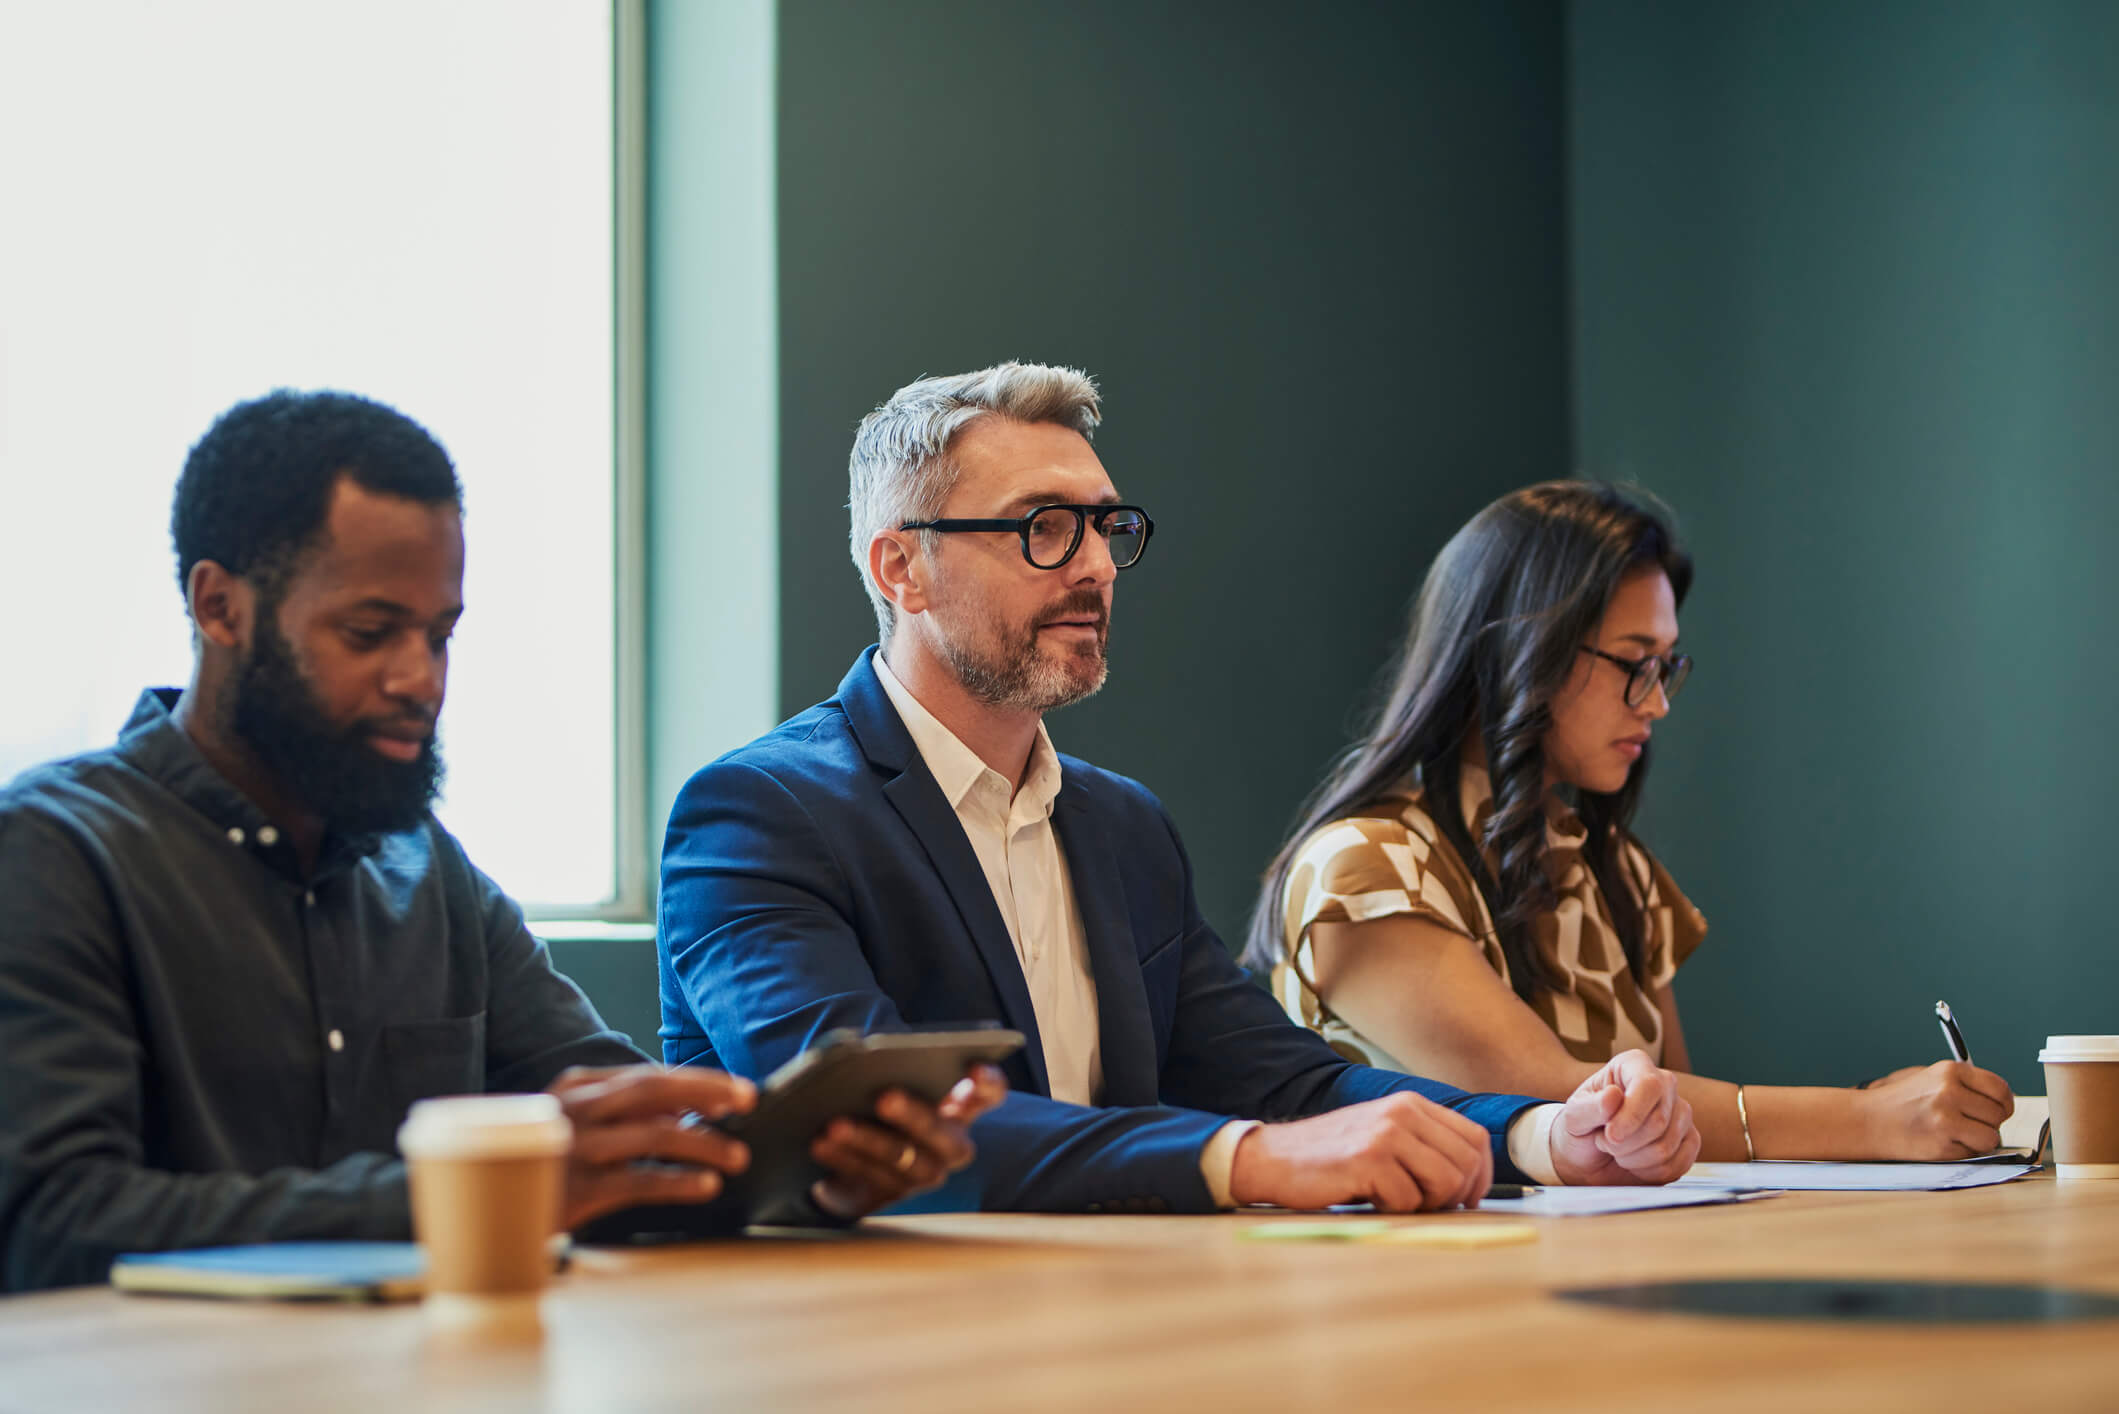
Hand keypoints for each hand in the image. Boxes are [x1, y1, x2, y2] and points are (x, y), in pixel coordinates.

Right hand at [546, 1065, 756, 1229]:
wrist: (478, 1206)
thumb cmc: (539, 1164)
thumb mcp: (571, 1124)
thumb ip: (619, 1112)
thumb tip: (684, 1111)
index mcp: (576, 1087)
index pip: (648, 1075)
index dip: (697, 1081)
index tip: (736, 1091)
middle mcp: (576, 1110)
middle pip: (653, 1090)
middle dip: (707, 1092)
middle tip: (748, 1103)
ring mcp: (575, 1149)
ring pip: (654, 1134)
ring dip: (703, 1143)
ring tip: (737, 1156)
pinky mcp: (576, 1191)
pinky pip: (640, 1181)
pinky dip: (679, 1182)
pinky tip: (705, 1186)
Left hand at [808, 1064, 1007, 1218]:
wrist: (844, 1146)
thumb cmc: (873, 1095)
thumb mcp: (885, 1078)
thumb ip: (890, 1068)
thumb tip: (863, 1055)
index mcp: (961, 1106)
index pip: (989, 1093)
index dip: (987, 1082)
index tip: (972, 1065)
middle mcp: (951, 1144)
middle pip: (945, 1136)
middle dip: (915, 1116)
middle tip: (885, 1096)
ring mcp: (924, 1173)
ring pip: (905, 1161)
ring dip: (868, 1141)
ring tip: (835, 1123)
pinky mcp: (891, 1195)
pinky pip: (871, 1180)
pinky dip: (844, 1159)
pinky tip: (820, 1143)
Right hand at [1227, 1092, 1492, 1211]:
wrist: (1275, 1158)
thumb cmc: (1331, 1157)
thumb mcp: (1383, 1135)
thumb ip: (1423, 1145)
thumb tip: (1472, 1180)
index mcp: (1410, 1104)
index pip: (1475, 1138)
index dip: (1482, 1175)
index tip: (1468, 1198)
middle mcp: (1402, 1113)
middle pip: (1466, 1163)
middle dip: (1456, 1196)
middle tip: (1429, 1206)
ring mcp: (1385, 1135)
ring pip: (1445, 1183)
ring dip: (1426, 1204)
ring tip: (1395, 1200)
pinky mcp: (1368, 1160)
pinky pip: (1408, 1201)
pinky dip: (1394, 1211)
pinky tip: (1370, 1200)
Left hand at [1549, 1049, 1698, 1185]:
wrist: (1590, 1158)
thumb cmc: (1581, 1130)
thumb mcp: (1573, 1116)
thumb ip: (1590, 1107)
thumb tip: (1614, 1096)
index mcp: (1633, 1065)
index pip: (1649, 1085)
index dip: (1631, 1115)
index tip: (1610, 1135)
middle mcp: (1664, 1083)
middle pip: (1659, 1120)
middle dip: (1625, 1143)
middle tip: (1605, 1142)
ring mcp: (1681, 1112)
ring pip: (1667, 1146)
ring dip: (1634, 1159)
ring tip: (1617, 1151)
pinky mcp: (1690, 1140)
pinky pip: (1679, 1164)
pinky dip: (1650, 1173)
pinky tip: (1635, 1164)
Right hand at [1856, 1060, 2012, 1157]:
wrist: (1867, 1121)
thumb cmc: (1903, 1102)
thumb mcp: (1933, 1079)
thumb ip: (1968, 1086)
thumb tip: (2005, 1104)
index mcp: (1950, 1070)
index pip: (2000, 1089)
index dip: (2004, 1104)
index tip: (1998, 1111)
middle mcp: (1949, 1091)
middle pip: (1998, 1114)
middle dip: (1988, 1123)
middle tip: (1967, 1124)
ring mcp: (1946, 1118)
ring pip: (1991, 1136)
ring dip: (1978, 1140)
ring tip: (1954, 1134)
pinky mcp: (1942, 1144)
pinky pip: (1974, 1152)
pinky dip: (1963, 1152)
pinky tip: (1941, 1142)